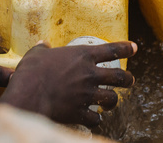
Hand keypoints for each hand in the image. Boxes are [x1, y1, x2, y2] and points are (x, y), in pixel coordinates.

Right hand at [0, 40, 136, 126]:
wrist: (27, 95)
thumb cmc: (30, 72)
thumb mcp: (37, 53)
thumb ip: (43, 48)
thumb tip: (43, 44)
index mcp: (82, 55)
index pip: (112, 50)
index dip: (125, 49)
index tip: (135, 48)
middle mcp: (89, 74)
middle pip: (120, 77)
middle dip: (128, 79)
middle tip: (130, 80)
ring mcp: (86, 94)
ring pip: (112, 99)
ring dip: (113, 102)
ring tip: (110, 104)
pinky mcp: (80, 112)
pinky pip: (95, 118)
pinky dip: (96, 119)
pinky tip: (94, 119)